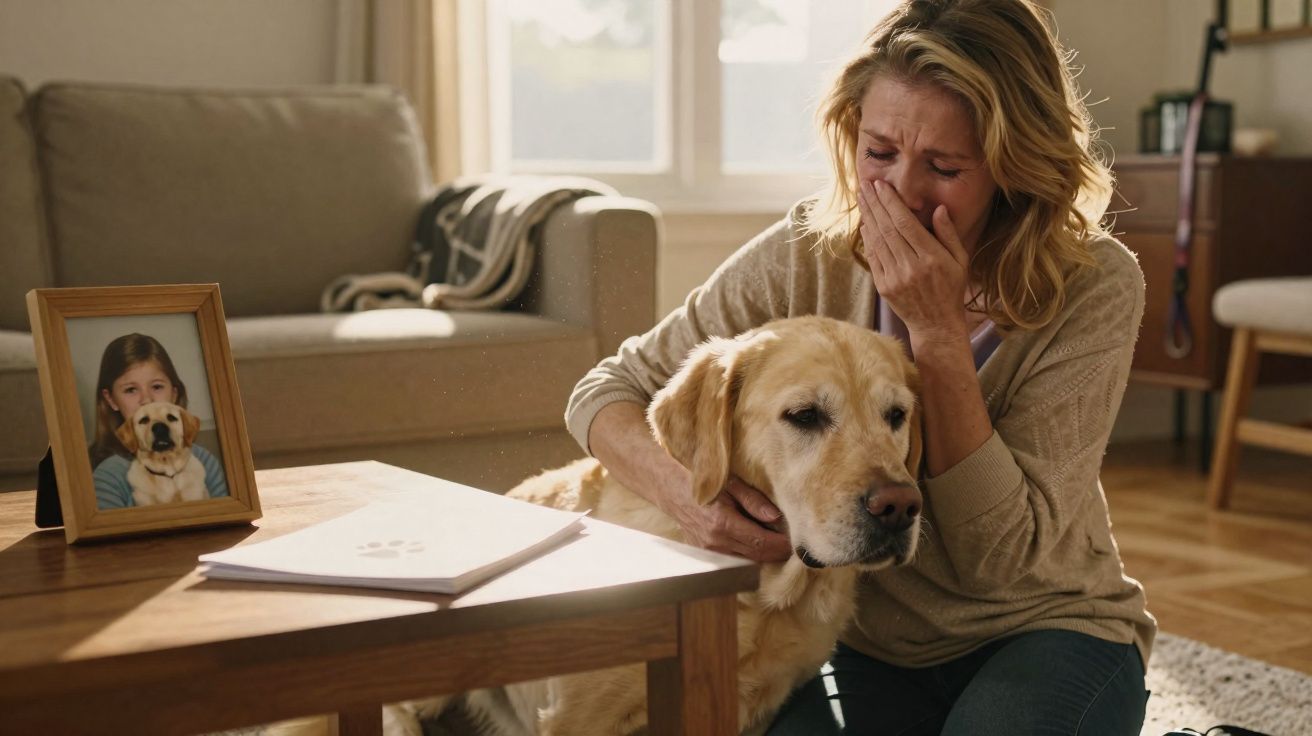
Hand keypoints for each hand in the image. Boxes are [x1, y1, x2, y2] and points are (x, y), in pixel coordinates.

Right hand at [666, 475, 791, 562]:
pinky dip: (748, 553)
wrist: (670, 488)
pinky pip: (732, 558)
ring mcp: (707, 550)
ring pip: (745, 560)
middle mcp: (714, 542)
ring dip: (763, 555)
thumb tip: (776, 518)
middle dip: (777, 553)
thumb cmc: (703, 481)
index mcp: (722, 523)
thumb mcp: (731, 483)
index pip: (761, 543)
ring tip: (778, 544)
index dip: (782, 545)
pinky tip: (756, 543)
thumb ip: (754, 501)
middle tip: (793, 546)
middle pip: (756, 555)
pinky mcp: (703, 553)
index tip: (796, 543)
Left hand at [858, 178, 971, 344]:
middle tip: (865, 184)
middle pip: (887, 228)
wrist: (936, 324)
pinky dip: (868, 238)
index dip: (891, 202)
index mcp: (931, 258)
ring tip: (861, 197)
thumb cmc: (951, 289)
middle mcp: (911, 267)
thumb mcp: (960, 260)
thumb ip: (949, 234)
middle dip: (875, 203)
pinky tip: (865, 223)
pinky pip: (873, 257)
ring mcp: (895, 278)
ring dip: (868, 216)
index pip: (905, 223)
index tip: (881, 185)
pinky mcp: (884, 287)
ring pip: (877, 240)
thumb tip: (938, 209)